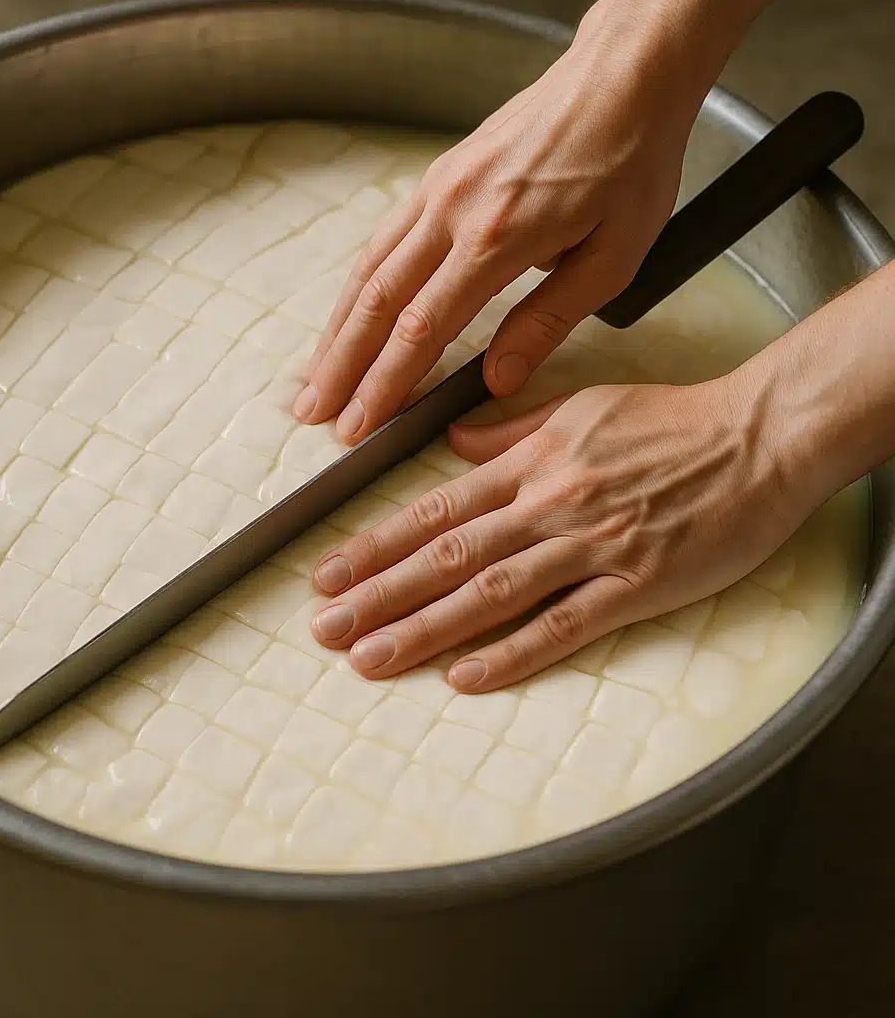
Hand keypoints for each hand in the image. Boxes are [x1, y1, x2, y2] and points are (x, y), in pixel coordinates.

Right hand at [291, 0, 760, 444]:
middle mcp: (452, 212)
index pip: (422, 328)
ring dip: (336, 329)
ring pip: (368, 269)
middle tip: (314, 413)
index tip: (361, 424)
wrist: (623, 77)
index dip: (385, 383)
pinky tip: (347, 315)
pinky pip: (382, 240)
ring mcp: (438, 189)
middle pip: (377, 302)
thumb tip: (497, 380)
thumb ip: (547, 322)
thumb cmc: (629, 165)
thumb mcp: (612, 258)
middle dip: (341, 366)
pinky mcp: (438, 177)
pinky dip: (357, 286)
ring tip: (314, 376)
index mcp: (497, 239)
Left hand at [308, 376, 812, 691]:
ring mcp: (592, 546)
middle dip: (379, 594)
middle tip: (325, 628)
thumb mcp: (581, 408)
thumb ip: (512, 431)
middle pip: (448, 557)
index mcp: (532, 461)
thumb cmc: (670, 420)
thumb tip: (453, 445)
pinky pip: (564, 624)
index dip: (375, 544)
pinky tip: (464, 676)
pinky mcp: (637, 585)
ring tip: (370, 658)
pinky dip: (512, 652)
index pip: (435, 508)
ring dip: (425, 629)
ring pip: (492, 593)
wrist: (759, 436)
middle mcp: (550, 504)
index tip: (327, 572)